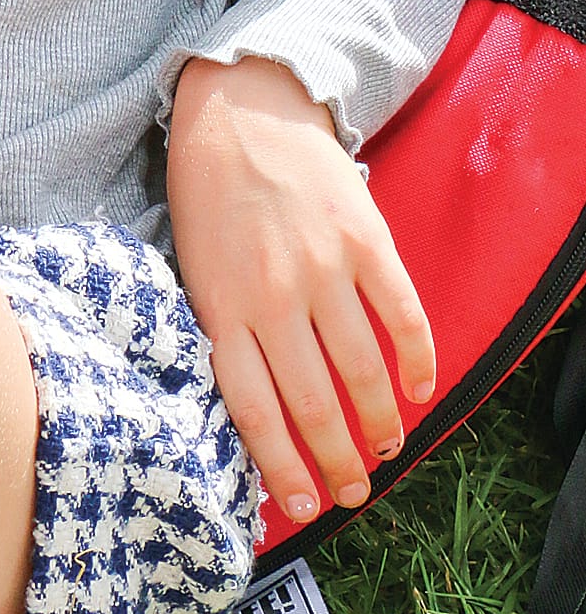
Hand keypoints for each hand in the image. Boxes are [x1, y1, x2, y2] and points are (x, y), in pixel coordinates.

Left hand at [167, 54, 434, 524]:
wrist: (242, 106)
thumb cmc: (207, 192)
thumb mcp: (191, 264)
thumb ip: (219, 328)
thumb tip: (247, 408)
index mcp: (222, 304)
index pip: (254, 409)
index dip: (281, 468)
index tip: (301, 507)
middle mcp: (273, 294)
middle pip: (313, 403)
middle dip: (338, 461)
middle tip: (355, 493)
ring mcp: (324, 267)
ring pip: (362, 371)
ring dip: (380, 422)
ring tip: (386, 449)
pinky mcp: (366, 239)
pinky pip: (402, 316)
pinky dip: (418, 362)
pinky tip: (421, 390)